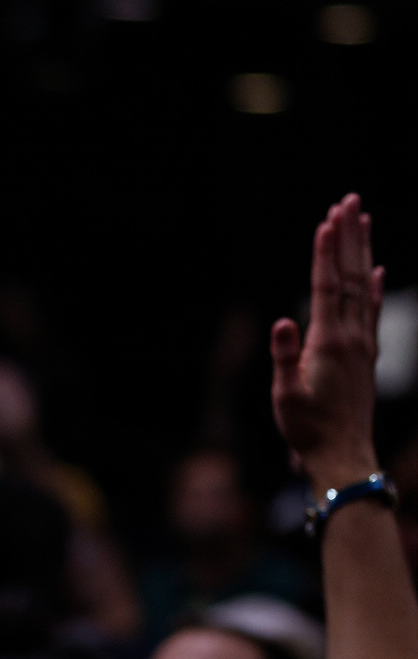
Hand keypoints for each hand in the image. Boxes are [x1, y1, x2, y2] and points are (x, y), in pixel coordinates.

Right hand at [270, 193, 384, 489]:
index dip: (325, 253)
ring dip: (360, 252)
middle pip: (348, 277)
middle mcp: (351, 337)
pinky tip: (375, 271)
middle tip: (348, 202)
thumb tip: (282, 320)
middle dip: (347, 238)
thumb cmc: (308, 429)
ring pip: (362, 288)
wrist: (343, 456)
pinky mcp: (366, 356)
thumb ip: (284, 357)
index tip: (327, 221)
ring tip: (361, 222)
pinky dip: (372, 287)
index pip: (326, 288)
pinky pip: (370, 312)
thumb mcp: (286, 396)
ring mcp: (363, 345)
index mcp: (329, 343)